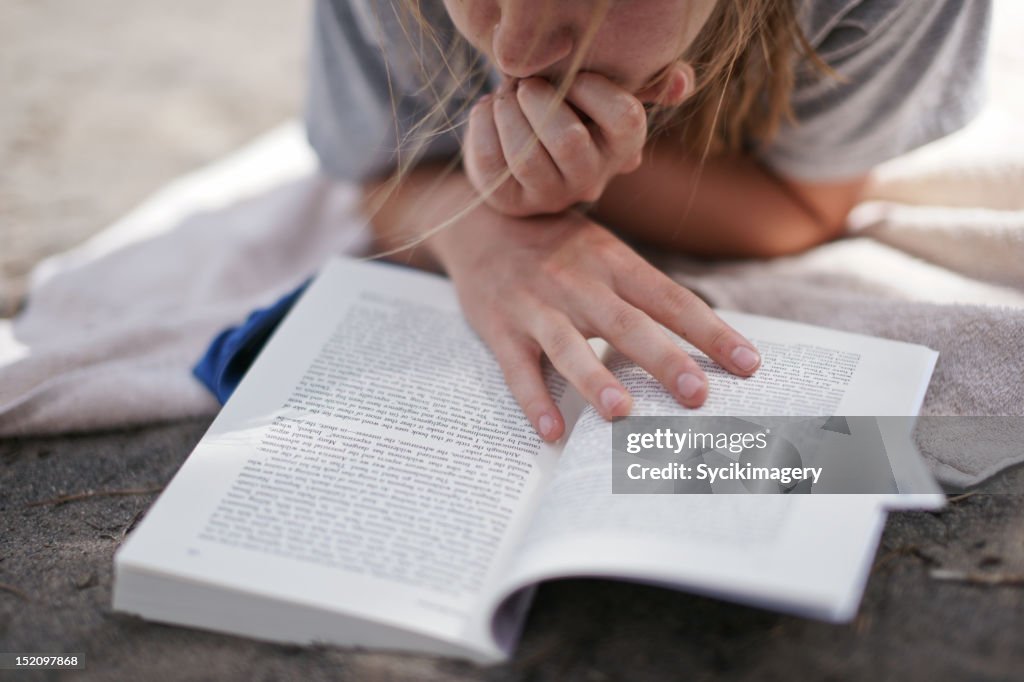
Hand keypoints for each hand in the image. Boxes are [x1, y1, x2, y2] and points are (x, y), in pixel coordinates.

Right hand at [433, 205, 761, 441]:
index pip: (671, 300)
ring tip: (620, 411)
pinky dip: (534, 400)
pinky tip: (552, 431)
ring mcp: (536, 305)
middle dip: (664, 359)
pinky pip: (517, 369)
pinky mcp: (500, 328)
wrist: (481, 221)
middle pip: (626, 323)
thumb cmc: (557, 244)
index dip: (710, 332)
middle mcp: (577, 281)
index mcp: (613, 261)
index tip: (748, 364)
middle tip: (697, 396)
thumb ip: (642, 290)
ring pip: (568, 345)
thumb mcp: (603, 250)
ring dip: (593, 378)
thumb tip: (701, 340)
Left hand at [463, 72, 653, 217]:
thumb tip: (683, 84)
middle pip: (570, 140)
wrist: (516, 142)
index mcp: (623, 147)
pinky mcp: (510, 201)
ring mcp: (551, 195)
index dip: (591, 88)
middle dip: (539, 100)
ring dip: (507, 112)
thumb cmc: (567, 104)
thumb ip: (646, 81)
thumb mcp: (602, 89)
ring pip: (526, 155)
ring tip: (504, 96)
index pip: (625, 120)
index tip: (568, 73)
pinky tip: (487, 112)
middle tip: (525, 84)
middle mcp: (592, 178)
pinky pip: (491, 161)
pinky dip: (482, 124)